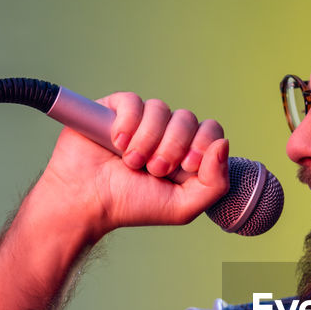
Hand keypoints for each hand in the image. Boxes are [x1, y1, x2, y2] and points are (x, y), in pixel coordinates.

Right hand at [37, 92, 229, 240]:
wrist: (88, 201)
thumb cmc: (132, 205)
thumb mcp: (183, 207)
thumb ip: (215, 183)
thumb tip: (223, 143)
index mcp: (186, 153)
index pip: (211, 131)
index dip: (203, 144)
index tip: (185, 167)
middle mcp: (166, 134)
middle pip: (187, 119)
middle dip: (172, 148)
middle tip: (154, 169)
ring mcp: (141, 120)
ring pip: (160, 109)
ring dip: (147, 141)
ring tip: (131, 162)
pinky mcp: (116, 109)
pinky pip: (133, 102)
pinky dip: (128, 124)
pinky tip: (117, 143)